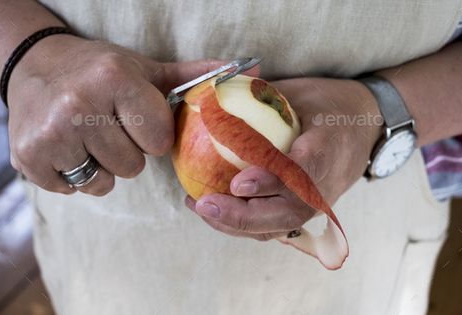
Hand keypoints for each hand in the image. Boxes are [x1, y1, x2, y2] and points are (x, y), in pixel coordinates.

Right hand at [8, 34, 220, 195]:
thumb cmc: (99, 70)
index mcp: (114, 79)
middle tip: (111, 127)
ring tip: (90, 137)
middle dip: (129, 152)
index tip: (138, 119)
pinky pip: (74, 189)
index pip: (158, 138)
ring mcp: (50, 135)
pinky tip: (70, 147)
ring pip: (106, 182)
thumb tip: (251, 70)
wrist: (34, 67)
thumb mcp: (145, 69)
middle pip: (133, 165)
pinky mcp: (29, 160)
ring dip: (104, 166)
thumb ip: (195, 77)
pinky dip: (77, 175)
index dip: (153, 134)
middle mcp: (78, 105)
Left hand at [186, 77, 381, 240]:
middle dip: (240, 216)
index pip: (300, 173)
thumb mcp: (301, 93)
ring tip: (200, 209)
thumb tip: (213, 97)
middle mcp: (324, 185)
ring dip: (236, 225)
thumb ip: (265, 100)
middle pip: (285, 214)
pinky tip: (216, 211)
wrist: (366, 125)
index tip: (238, 183)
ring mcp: (316, 202)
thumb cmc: (330, 104)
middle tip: (203, 205)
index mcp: (327, 149)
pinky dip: (243, 224)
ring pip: (276, 227)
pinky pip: (274, 225)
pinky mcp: (306, 209)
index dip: (269, 182)